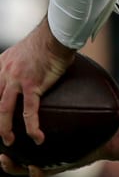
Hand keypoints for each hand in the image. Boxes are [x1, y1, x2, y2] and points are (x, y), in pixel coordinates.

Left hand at [0, 21, 74, 150]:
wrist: (56, 35)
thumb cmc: (46, 42)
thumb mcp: (21, 53)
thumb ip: (17, 65)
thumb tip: (27, 73)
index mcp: (0, 65)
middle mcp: (3, 72)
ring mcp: (16, 79)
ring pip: (4, 109)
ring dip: (4, 128)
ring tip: (9, 141)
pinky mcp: (32, 84)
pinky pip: (29, 110)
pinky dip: (32, 126)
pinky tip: (36, 137)